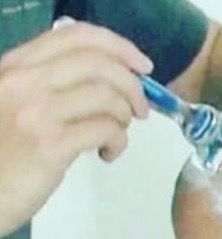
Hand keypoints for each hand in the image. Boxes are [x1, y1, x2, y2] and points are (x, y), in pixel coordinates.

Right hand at [0, 21, 152, 237]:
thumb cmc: (0, 153)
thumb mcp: (13, 104)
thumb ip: (47, 86)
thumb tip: (105, 82)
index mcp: (15, 65)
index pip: (75, 35)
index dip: (118, 46)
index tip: (142, 66)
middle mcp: (24, 81)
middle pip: (98, 63)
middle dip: (132, 85)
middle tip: (141, 110)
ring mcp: (37, 112)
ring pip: (106, 96)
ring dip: (125, 116)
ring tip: (118, 135)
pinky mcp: (50, 145)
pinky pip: (105, 130)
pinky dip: (119, 141)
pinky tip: (108, 154)